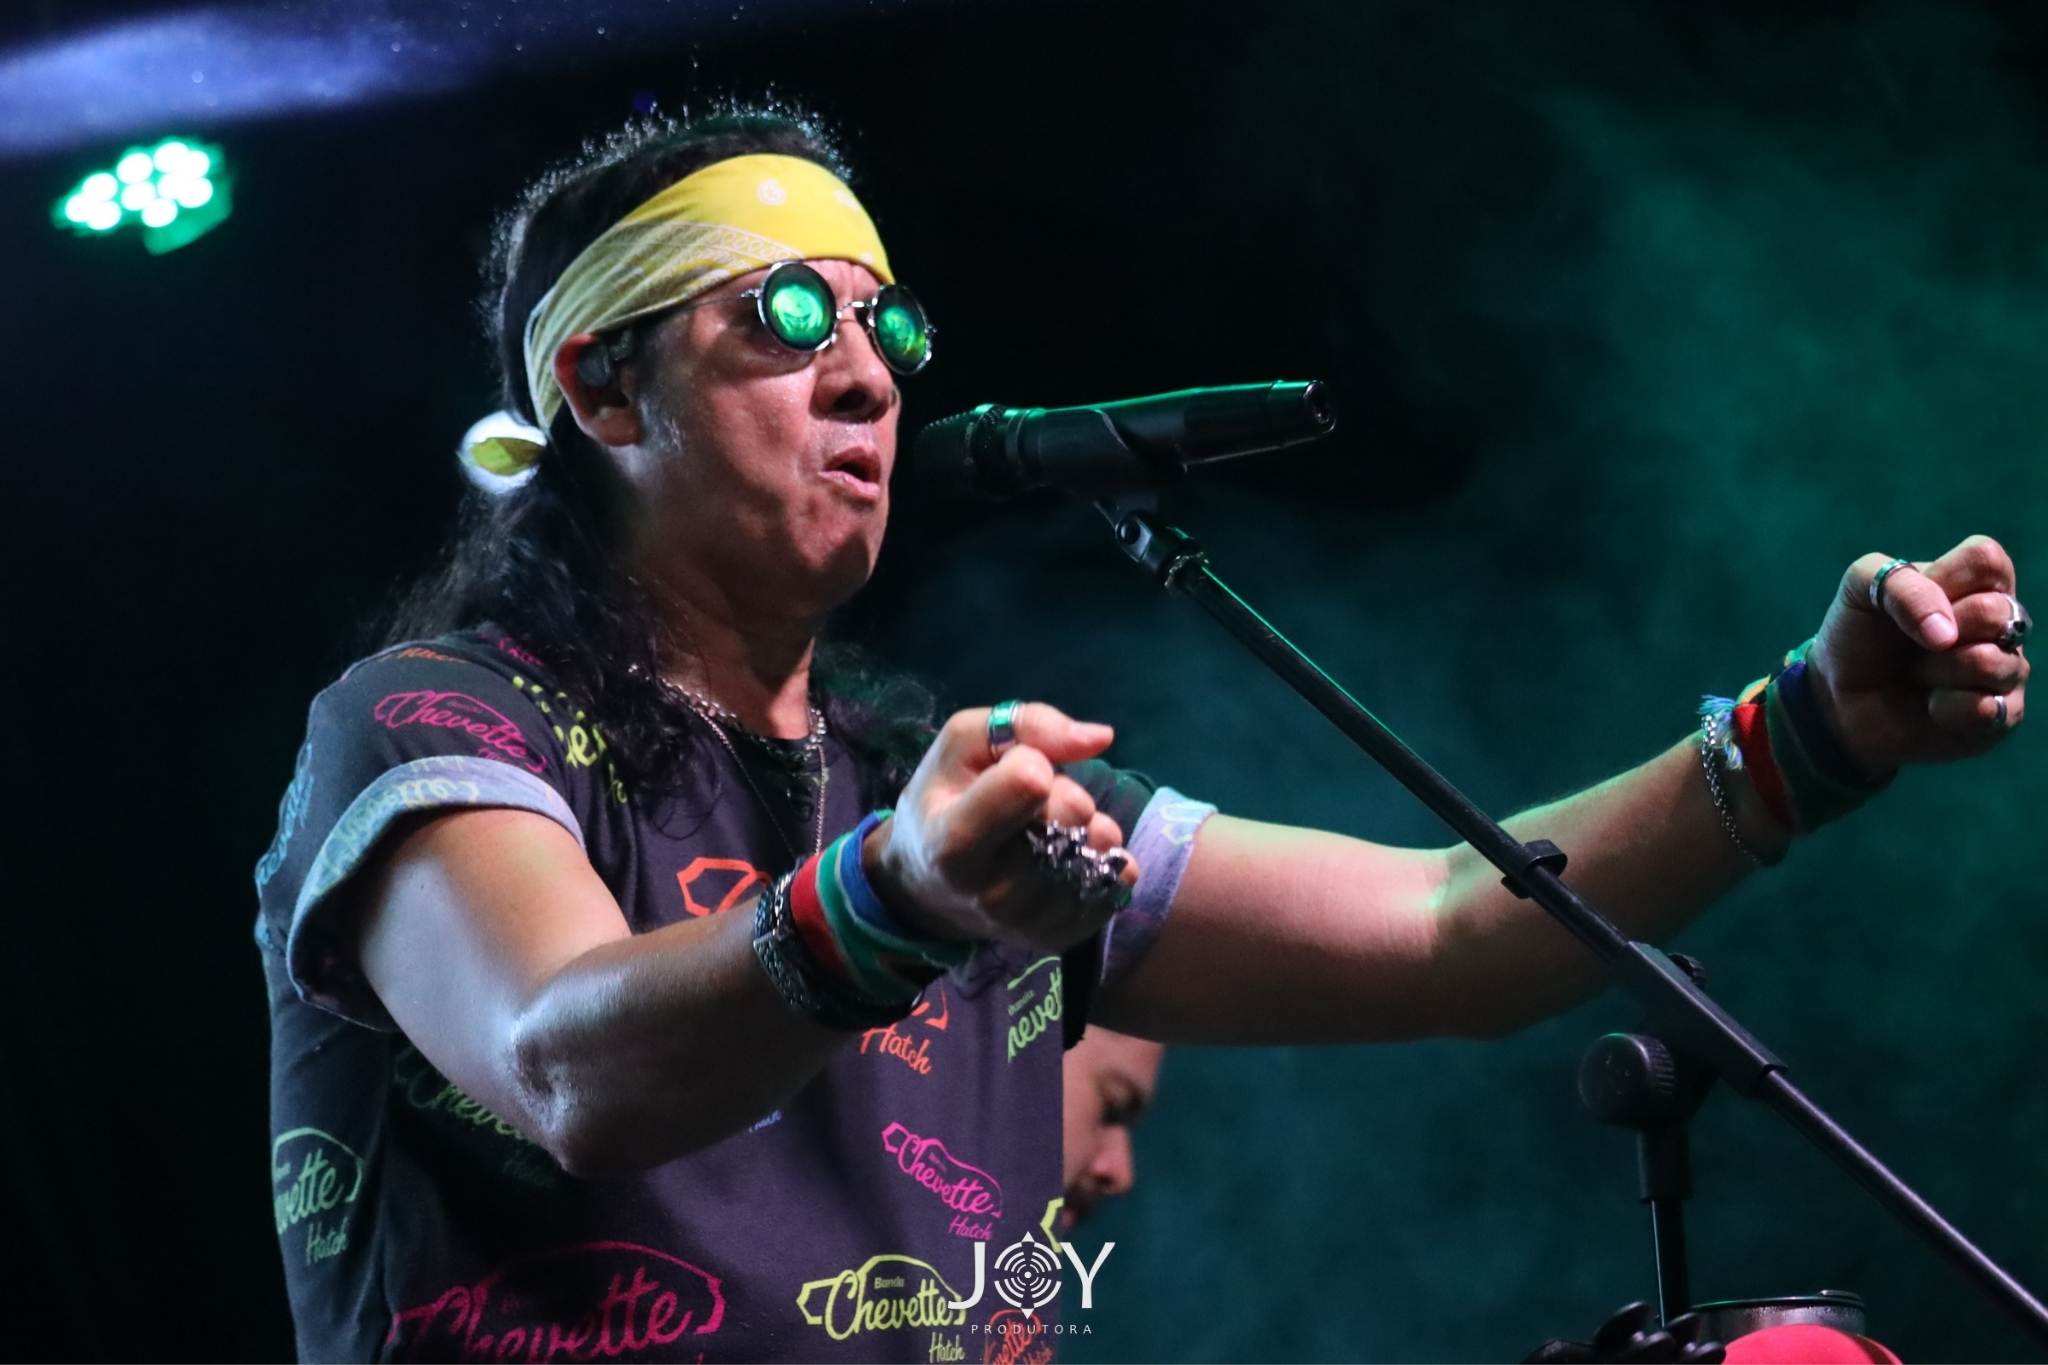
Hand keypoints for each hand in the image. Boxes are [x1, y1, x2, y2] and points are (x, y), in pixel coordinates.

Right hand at [863, 702, 1142, 951]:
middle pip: (1071, 813)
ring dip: (1088, 824)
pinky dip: (1105, 857)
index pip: (1030, 782)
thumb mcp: (962, 745)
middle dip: (1065, 789)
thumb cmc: (943, 801)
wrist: (927, 886)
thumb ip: (1027, 725)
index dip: (1031, 759)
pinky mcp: (1060, 937)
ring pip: (1098, 847)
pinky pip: (1115, 882)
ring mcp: (1028, 922)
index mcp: (953, 842)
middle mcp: (991, 893)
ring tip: (1054, 827)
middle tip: (1037, 799)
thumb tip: (1101, 737)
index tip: (1012, 768)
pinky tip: (1073, 854)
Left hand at [1807, 534, 2028, 779]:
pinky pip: (1986, 708)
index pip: (1987, 559)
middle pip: (1997, 611)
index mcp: (1973, 584)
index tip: (1911, 598)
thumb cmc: (1858, 638)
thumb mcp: (1859, 590)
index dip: (1946, 579)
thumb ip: (1898, 583)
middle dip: (1940, 629)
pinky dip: (1944, 707)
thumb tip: (1947, 633)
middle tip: (1916, 643)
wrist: (1840, 700)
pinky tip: (1932, 706)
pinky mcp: (2003, 714)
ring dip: (1938, 670)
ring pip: (1992, 662)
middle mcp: (1999, 625)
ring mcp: (2006, 669)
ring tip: (1920, 675)